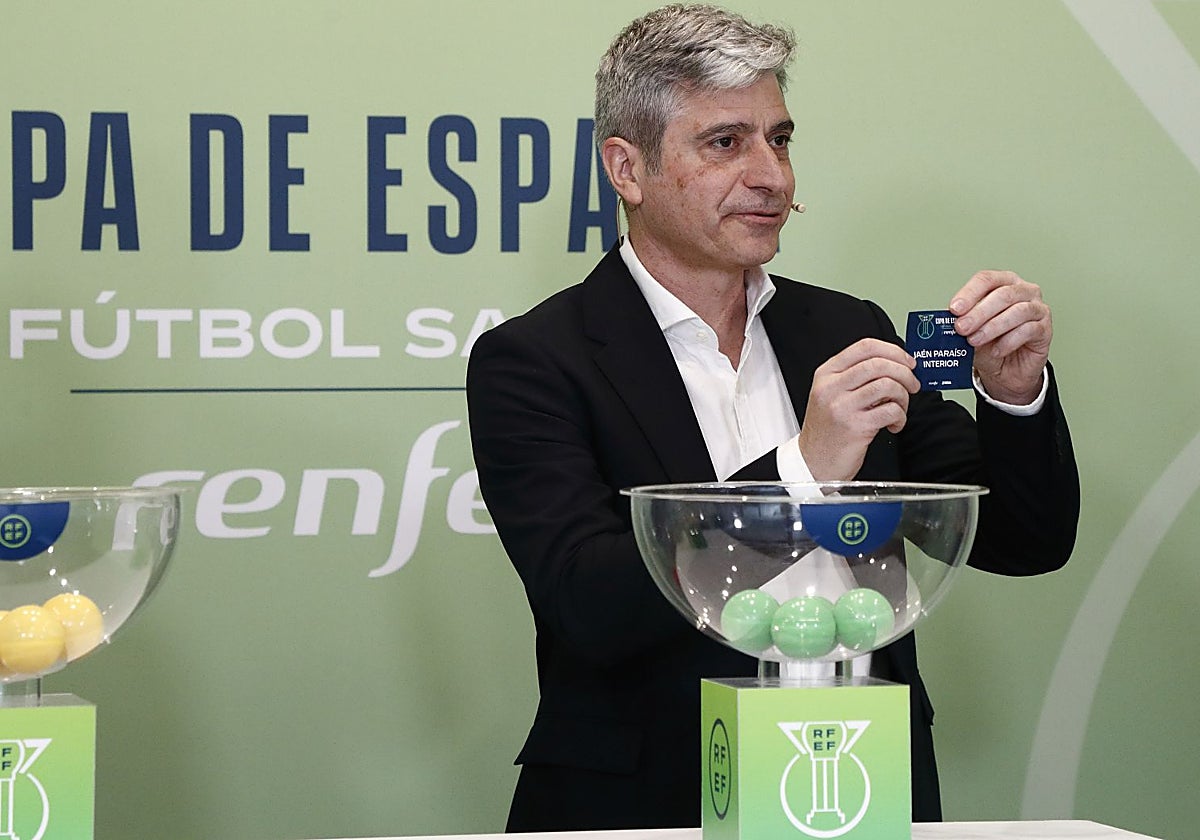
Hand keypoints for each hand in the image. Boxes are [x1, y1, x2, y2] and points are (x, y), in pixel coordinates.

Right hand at [798, 338, 919, 480]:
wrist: (813, 463)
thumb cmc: (826, 431)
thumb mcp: (830, 395)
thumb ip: (855, 378)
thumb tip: (894, 367)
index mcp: (826, 374)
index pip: (865, 347)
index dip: (893, 351)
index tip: (906, 361)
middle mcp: (832, 387)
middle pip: (878, 363)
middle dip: (904, 373)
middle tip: (912, 384)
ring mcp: (842, 406)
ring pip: (887, 385)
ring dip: (903, 396)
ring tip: (900, 407)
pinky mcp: (855, 426)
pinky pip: (890, 411)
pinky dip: (900, 417)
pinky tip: (894, 424)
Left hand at [950, 271, 1050, 404]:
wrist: (1007, 371)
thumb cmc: (990, 345)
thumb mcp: (971, 332)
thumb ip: (963, 322)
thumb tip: (947, 319)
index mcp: (1003, 283)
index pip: (987, 280)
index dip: (969, 293)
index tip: (955, 309)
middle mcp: (1023, 291)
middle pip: (1003, 294)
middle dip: (979, 312)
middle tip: (962, 327)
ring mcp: (1037, 308)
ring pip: (1018, 311)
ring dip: (992, 327)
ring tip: (975, 340)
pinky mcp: (1045, 328)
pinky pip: (1029, 330)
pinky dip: (1009, 341)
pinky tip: (996, 350)